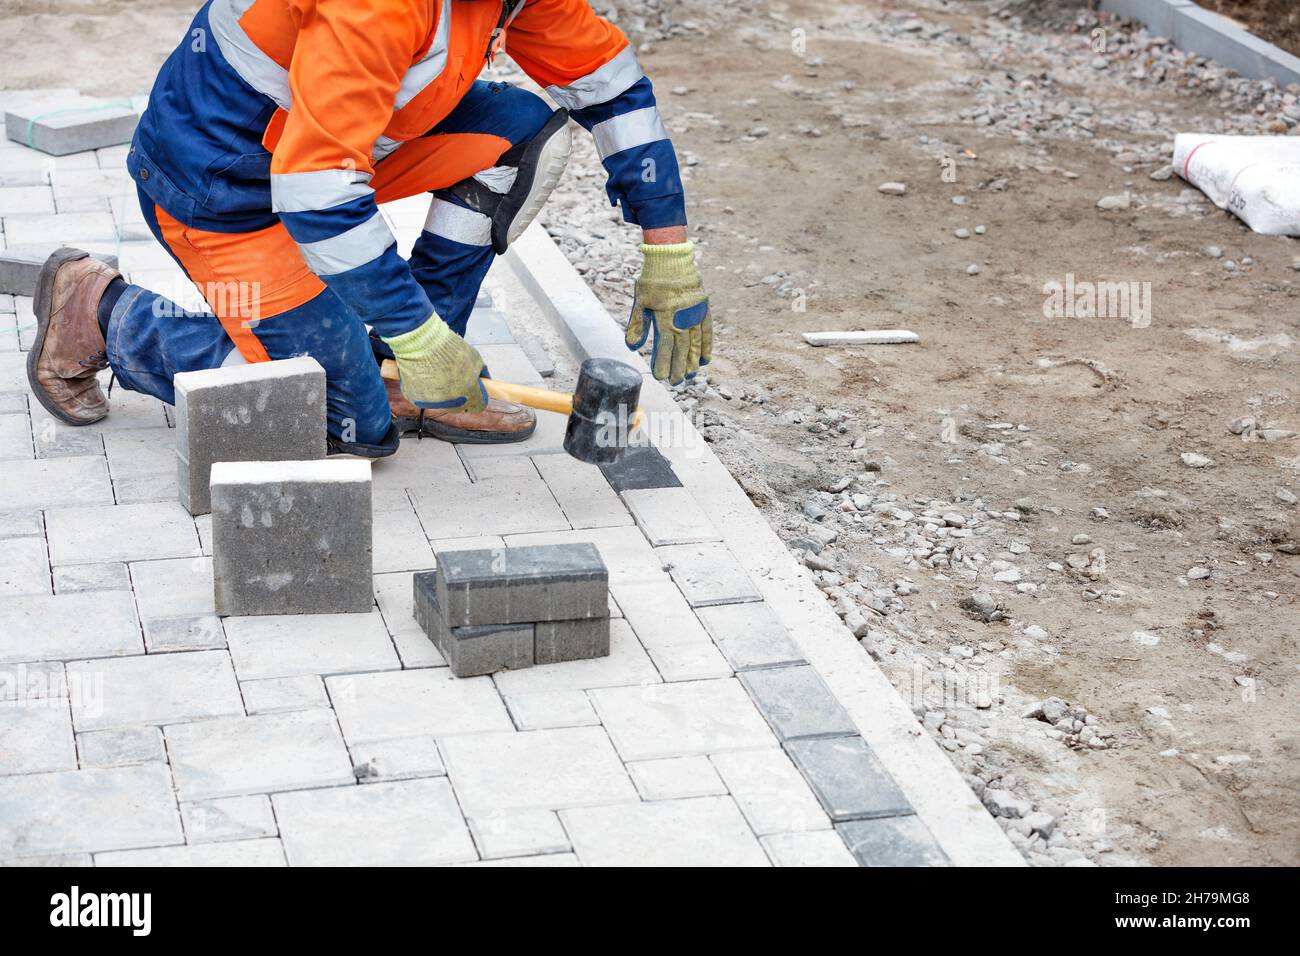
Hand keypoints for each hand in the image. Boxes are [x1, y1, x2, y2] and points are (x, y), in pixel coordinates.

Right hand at [381, 314, 487, 412]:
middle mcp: (452, 402)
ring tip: (437, 373)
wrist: (420, 343)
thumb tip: (485, 379)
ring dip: (442, 393)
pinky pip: (425, 397)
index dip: (478, 398)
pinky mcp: (417, 399)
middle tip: (454, 379)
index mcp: (469, 393)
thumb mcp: (474, 357)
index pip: (478, 405)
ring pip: (441, 402)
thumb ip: (481, 372)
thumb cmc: (449, 348)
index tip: (475, 391)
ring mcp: (434, 403)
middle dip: (460, 396)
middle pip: (459, 406)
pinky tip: (424, 374)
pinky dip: (425, 389)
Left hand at [626, 240, 710, 383]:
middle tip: (676, 382)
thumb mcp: (640, 301)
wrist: (672, 259)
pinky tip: (705, 359)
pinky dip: (707, 345)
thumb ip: (637, 325)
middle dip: (678, 367)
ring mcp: (694, 313)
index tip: (660, 377)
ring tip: (690, 375)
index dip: (663, 362)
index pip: (664, 345)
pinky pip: (706, 330)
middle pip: (681, 348)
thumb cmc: (652, 280)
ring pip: (695, 342)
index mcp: (664, 316)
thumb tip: (632, 347)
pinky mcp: (703, 308)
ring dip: (692, 360)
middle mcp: (682, 317)